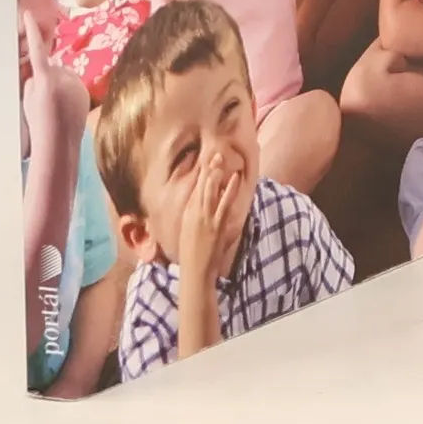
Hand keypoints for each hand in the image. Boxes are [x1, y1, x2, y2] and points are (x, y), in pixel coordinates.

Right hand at [21, 11, 89, 141]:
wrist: (58, 145)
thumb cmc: (38, 123)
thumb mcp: (27, 99)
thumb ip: (33, 78)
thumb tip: (41, 69)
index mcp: (45, 78)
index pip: (36, 49)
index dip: (32, 31)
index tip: (28, 14)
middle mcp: (63, 77)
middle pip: (51, 67)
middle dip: (46, 77)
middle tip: (43, 101)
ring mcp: (76, 83)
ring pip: (63, 76)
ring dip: (59, 85)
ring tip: (54, 107)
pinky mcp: (84, 90)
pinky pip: (73, 83)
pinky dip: (68, 91)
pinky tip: (64, 107)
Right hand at [179, 147, 244, 285]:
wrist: (195, 270)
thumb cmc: (191, 253)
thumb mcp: (188, 230)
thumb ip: (194, 215)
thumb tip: (201, 202)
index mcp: (188, 213)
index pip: (195, 188)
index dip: (201, 174)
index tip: (206, 160)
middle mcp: (195, 213)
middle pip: (202, 186)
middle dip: (208, 169)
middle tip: (214, 152)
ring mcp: (206, 218)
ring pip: (210, 191)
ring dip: (216, 174)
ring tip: (220, 159)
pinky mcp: (216, 225)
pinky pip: (224, 204)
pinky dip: (229, 190)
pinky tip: (234, 179)